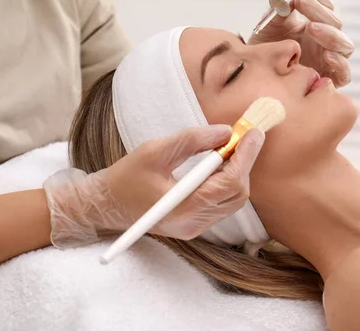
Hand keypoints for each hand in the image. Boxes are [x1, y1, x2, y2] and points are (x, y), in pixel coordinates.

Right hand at [43, 125, 264, 247]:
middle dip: (244, 162)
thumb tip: (226, 131)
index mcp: (183, 208)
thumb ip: (192, 140)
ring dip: (237, 171)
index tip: (253, 132)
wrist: (106, 205)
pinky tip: (218, 163)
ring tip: (229, 147)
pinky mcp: (195, 225)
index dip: (245, 156)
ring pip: (234, 200)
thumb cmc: (125, 177)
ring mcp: (196, 228)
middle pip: (237, 193)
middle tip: (243, 136)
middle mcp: (194, 224)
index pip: (229, 184)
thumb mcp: (155, 150)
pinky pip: (223, 204)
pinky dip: (227, 181)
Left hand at [249, 0, 353, 86]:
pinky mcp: (331, 81)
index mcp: (316, 25)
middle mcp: (326, 42)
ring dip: (330, 34)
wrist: (257, 76)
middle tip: (300, 1)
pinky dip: (340, 64)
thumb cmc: (267, 50)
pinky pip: (344, 74)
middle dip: (318, 10)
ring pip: (344, 45)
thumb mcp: (270, 25)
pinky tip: (326, 55)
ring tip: (311, 27)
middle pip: (335, 23)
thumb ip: (278, 6)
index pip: (325, 6)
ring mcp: (330, 61)